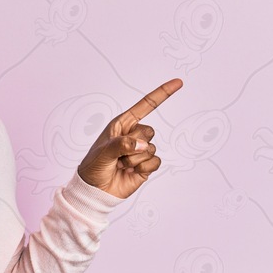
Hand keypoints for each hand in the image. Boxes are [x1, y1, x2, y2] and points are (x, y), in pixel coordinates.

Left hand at [77, 79, 182, 198]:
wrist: (95, 190)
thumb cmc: (94, 166)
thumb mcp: (103, 152)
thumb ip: (122, 145)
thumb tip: (143, 146)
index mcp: (122, 124)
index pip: (145, 106)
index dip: (162, 94)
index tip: (178, 82)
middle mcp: (133, 135)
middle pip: (149, 131)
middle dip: (134, 144)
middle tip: (118, 155)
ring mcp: (141, 150)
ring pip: (151, 149)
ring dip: (135, 159)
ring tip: (120, 165)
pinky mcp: (146, 165)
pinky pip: (156, 162)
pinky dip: (144, 168)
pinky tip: (130, 172)